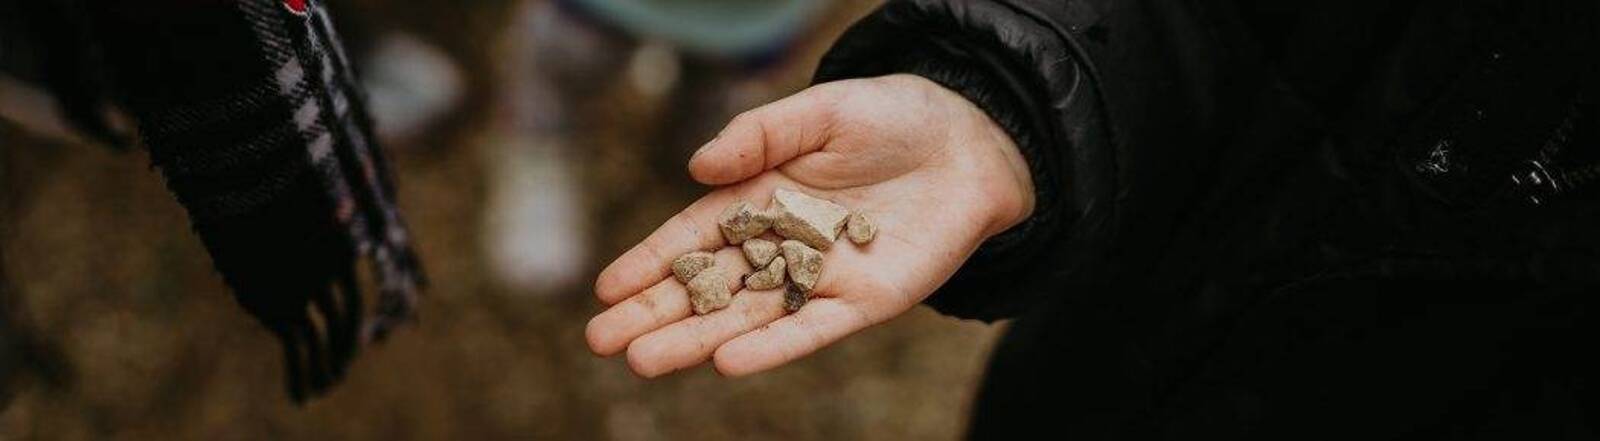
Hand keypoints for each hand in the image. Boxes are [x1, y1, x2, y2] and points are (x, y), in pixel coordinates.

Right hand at [586, 74, 1034, 376]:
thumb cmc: (889, 119)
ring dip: (696, 339)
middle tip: (604, 342)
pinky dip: (772, 348)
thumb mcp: (817, 112)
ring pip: (747, 316)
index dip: (650, 262)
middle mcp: (780, 246)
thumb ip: (757, 136)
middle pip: (707, 286)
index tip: (607, 290)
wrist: (971, 142)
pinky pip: (811, 329)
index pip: (692, 237)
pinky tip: (727, 362)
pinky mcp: (862, 301)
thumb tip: (697, 167)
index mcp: (758, 199)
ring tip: (644, 361)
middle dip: (655, 313)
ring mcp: (818, 278)